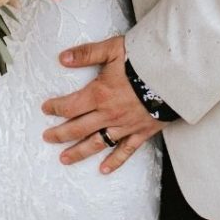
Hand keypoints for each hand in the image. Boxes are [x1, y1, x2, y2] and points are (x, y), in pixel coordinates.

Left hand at [42, 35, 165, 173]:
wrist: (172, 74)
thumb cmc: (143, 58)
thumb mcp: (112, 49)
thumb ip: (87, 53)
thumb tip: (62, 57)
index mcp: (99, 94)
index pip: (70, 106)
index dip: (56, 107)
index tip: (46, 109)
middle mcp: (109, 113)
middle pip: (79, 128)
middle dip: (61, 134)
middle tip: (47, 138)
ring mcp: (125, 126)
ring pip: (97, 143)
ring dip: (79, 152)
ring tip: (64, 159)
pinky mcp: (141, 132)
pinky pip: (125, 151)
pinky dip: (114, 162)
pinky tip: (103, 170)